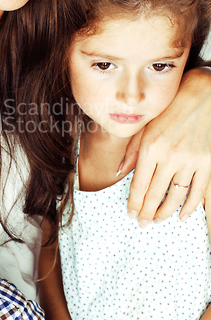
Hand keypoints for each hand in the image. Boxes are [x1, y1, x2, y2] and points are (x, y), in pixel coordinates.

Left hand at [123, 67, 210, 226]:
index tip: (131, 214)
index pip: (139, 184)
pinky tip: (181, 215)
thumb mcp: (147, 127)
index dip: (134, 203)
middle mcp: (170, 156)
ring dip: (165, 213)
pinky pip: (198, 193)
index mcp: (151, 147)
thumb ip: (132, 151)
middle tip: (142, 223)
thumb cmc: (171, 110)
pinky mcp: (208, 164)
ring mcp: (191, 161)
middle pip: (156, 194)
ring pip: (176, 197)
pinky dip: (190, 207)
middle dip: (147, 212)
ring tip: (157, 220)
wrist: (203, 96)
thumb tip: (119, 172)